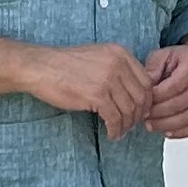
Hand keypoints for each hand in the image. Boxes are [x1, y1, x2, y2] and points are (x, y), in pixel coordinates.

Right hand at [25, 43, 152, 138]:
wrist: (40, 67)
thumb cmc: (65, 65)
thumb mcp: (98, 58)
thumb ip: (118, 70)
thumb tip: (134, 94)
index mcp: (120, 53)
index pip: (146, 81)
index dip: (147, 100)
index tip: (140, 111)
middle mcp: (118, 63)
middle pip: (141, 96)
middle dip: (138, 115)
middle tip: (131, 125)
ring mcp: (108, 79)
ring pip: (129, 110)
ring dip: (126, 125)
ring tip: (119, 132)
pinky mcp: (97, 95)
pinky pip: (115, 118)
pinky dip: (115, 129)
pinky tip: (111, 133)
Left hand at [144, 35, 187, 137]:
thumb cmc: (181, 60)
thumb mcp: (162, 56)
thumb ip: (152, 69)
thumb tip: (145, 88)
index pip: (174, 86)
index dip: (157, 98)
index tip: (143, 104)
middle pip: (182, 103)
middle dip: (160, 114)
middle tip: (145, 118)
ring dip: (168, 125)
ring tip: (152, 126)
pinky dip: (183, 132)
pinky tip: (168, 132)